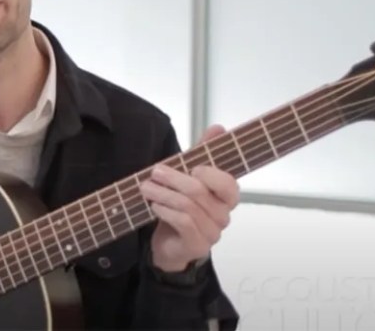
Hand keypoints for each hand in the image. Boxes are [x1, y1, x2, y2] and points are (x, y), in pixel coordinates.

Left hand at [140, 124, 239, 271]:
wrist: (170, 243)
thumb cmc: (181, 207)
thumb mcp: (189, 176)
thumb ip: (204, 153)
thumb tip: (219, 128)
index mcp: (226, 198)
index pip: (228, 184)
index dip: (210, 174)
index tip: (191, 167)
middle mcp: (223, 216)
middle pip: (200, 191)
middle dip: (173, 179)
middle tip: (155, 171)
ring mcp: (212, 233)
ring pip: (188, 206)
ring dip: (163, 194)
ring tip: (146, 187)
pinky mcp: (197, 245)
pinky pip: (183, 222)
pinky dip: (165, 210)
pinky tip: (154, 206)